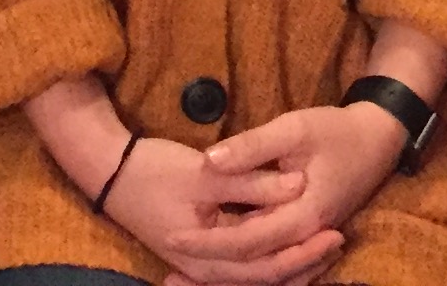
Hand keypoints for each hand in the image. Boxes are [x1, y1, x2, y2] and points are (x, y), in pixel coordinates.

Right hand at [102, 136, 333, 285]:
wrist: (108, 170)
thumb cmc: (153, 171)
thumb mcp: (204, 174)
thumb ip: (251, 180)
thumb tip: (298, 185)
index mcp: (207, 255)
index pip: (265, 263)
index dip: (302, 249)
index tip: (333, 229)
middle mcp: (205, 267)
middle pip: (264, 275)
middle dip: (302, 261)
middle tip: (338, 239)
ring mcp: (201, 261)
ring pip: (255, 272)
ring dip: (289, 260)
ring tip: (324, 243)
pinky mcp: (200, 248)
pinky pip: (243, 261)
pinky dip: (268, 254)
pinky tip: (289, 241)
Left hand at [186, 102, 406, 277]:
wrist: (377, 140)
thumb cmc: (335, 132)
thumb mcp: (294, 128)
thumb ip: (252, 147)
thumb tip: (209, 160)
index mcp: (302, 216)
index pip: (246, 241)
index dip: (208, 241)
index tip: (171, 234)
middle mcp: (304, 238)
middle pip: (252, 268)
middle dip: (210, 272)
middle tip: (168, 275)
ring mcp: (307, 241)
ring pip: (263, 272)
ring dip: (225, 278)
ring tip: (183, 280)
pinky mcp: (304, 237)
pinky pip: (272, 263)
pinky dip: (245, 269)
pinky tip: (218, 269)